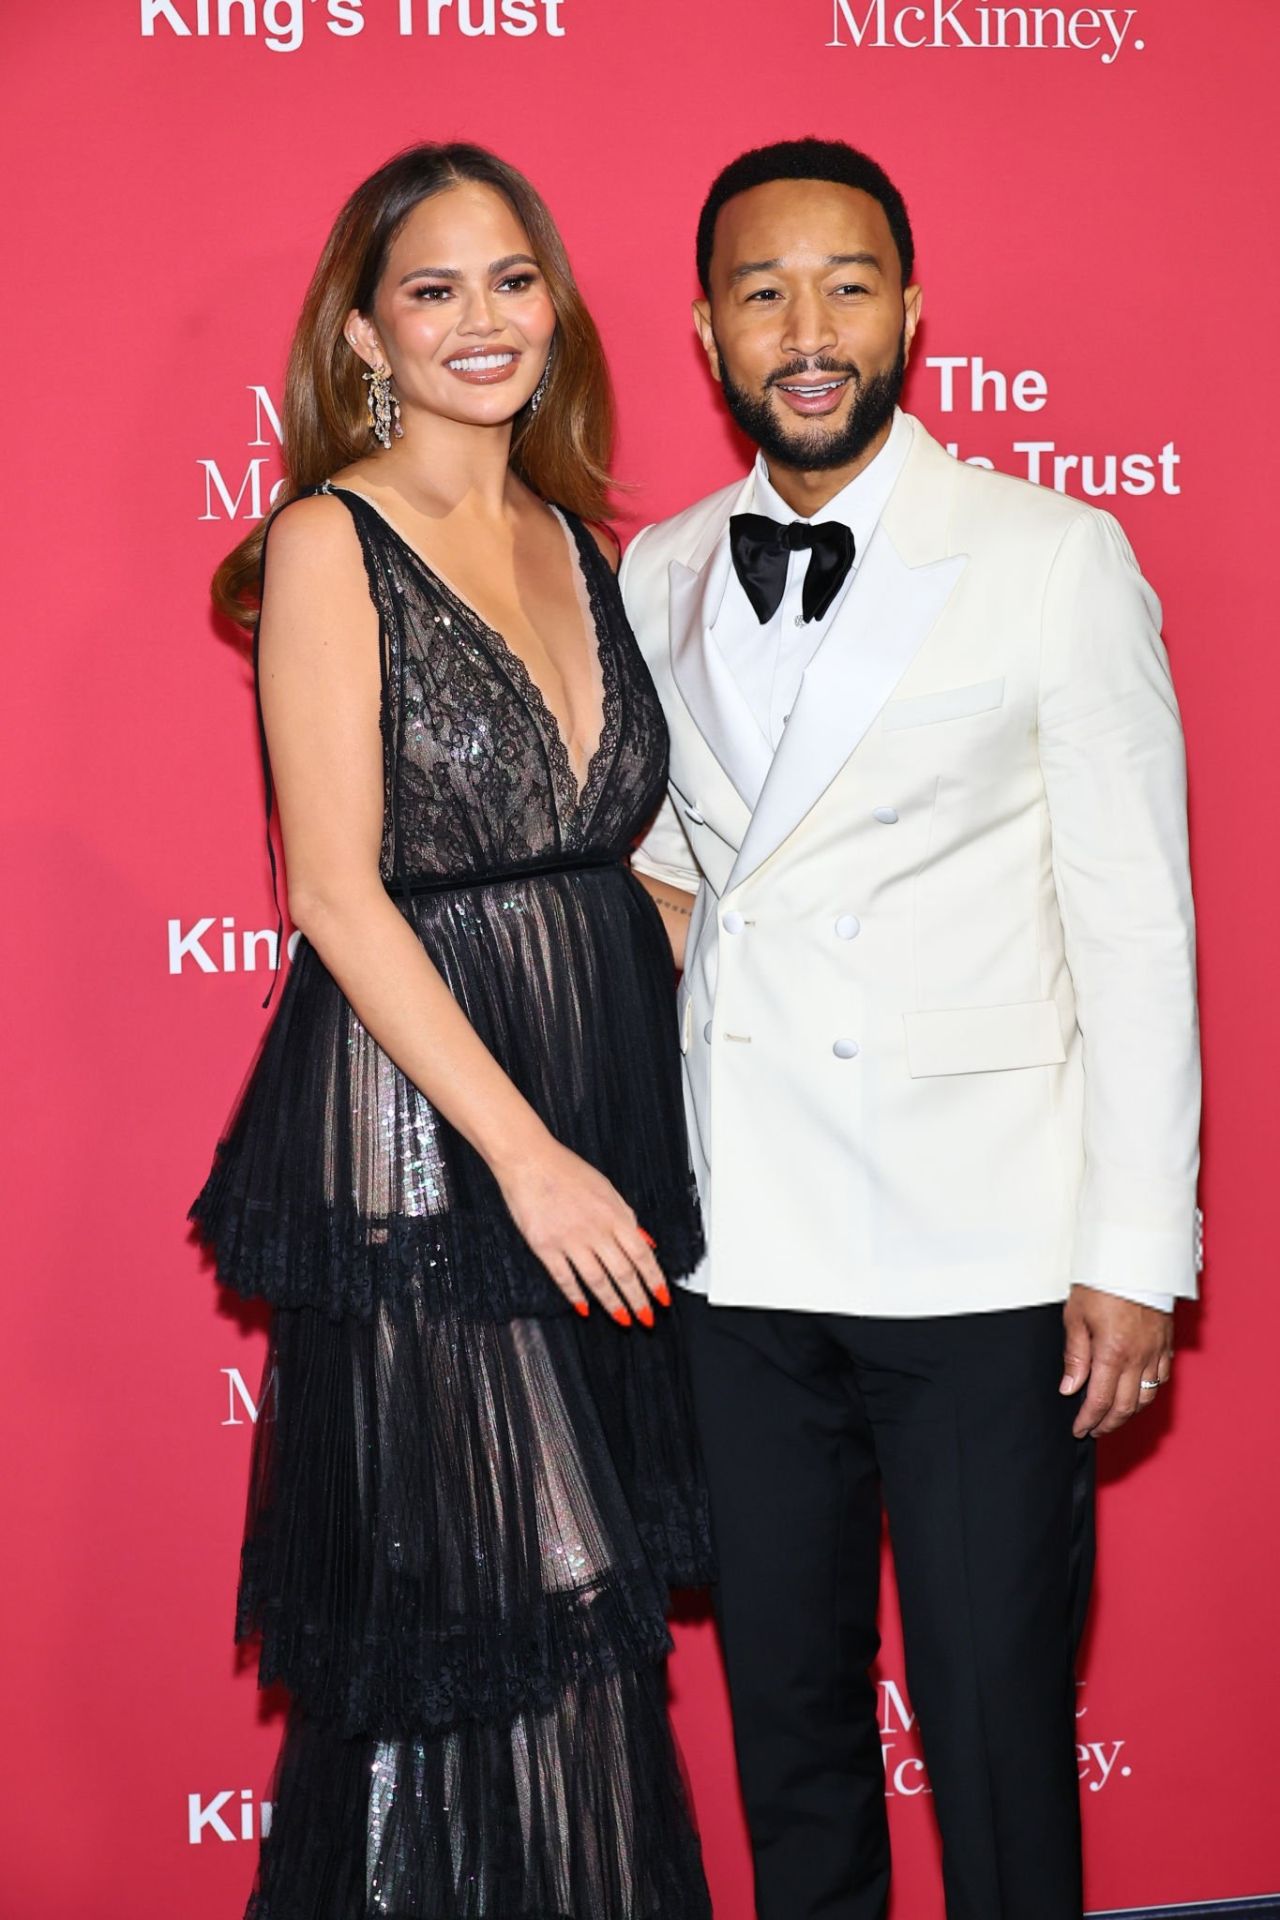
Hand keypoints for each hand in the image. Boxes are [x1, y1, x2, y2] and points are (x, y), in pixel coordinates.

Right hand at [495, 1134, 669, 1326]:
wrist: (530, 1161)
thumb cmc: (567, 1171)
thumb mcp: (607, 1188)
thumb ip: (627, 1216)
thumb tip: (646, 1241)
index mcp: (614, 1214)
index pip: (642, 1254)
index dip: (654, 1279)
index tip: (662, 1297)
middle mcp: (595, 1229)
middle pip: (623, 1272)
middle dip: (638, 1299)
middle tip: (646, 1317)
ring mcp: (569, 1240)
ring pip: (597, 1280)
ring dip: (612, 1303)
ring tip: (622, 1319)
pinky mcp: (545, 1246)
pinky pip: (564, 1278)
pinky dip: (576, 1295)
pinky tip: (584, 1308)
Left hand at [1060, 1286, 1172, 1437]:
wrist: (1134, 1258)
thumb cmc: (1102, 1281)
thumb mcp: (1076, 1316)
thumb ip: (1075, 1355)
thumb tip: (1070, 1388)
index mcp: (1112, 1352)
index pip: (1100, 1400)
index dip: (1088, 1420)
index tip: (1079, 1429)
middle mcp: (1138, 1357)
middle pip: (1125, 1406)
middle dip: (1108, 1424)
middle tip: (1094, 1430)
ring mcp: (1156, 1351)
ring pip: (1146, 1397)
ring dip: (1129, 1413)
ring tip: (1112, 1417)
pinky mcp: (1166, 1343)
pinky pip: (1162, 1378)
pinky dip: (1149, 1393)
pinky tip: (1137, 1393)